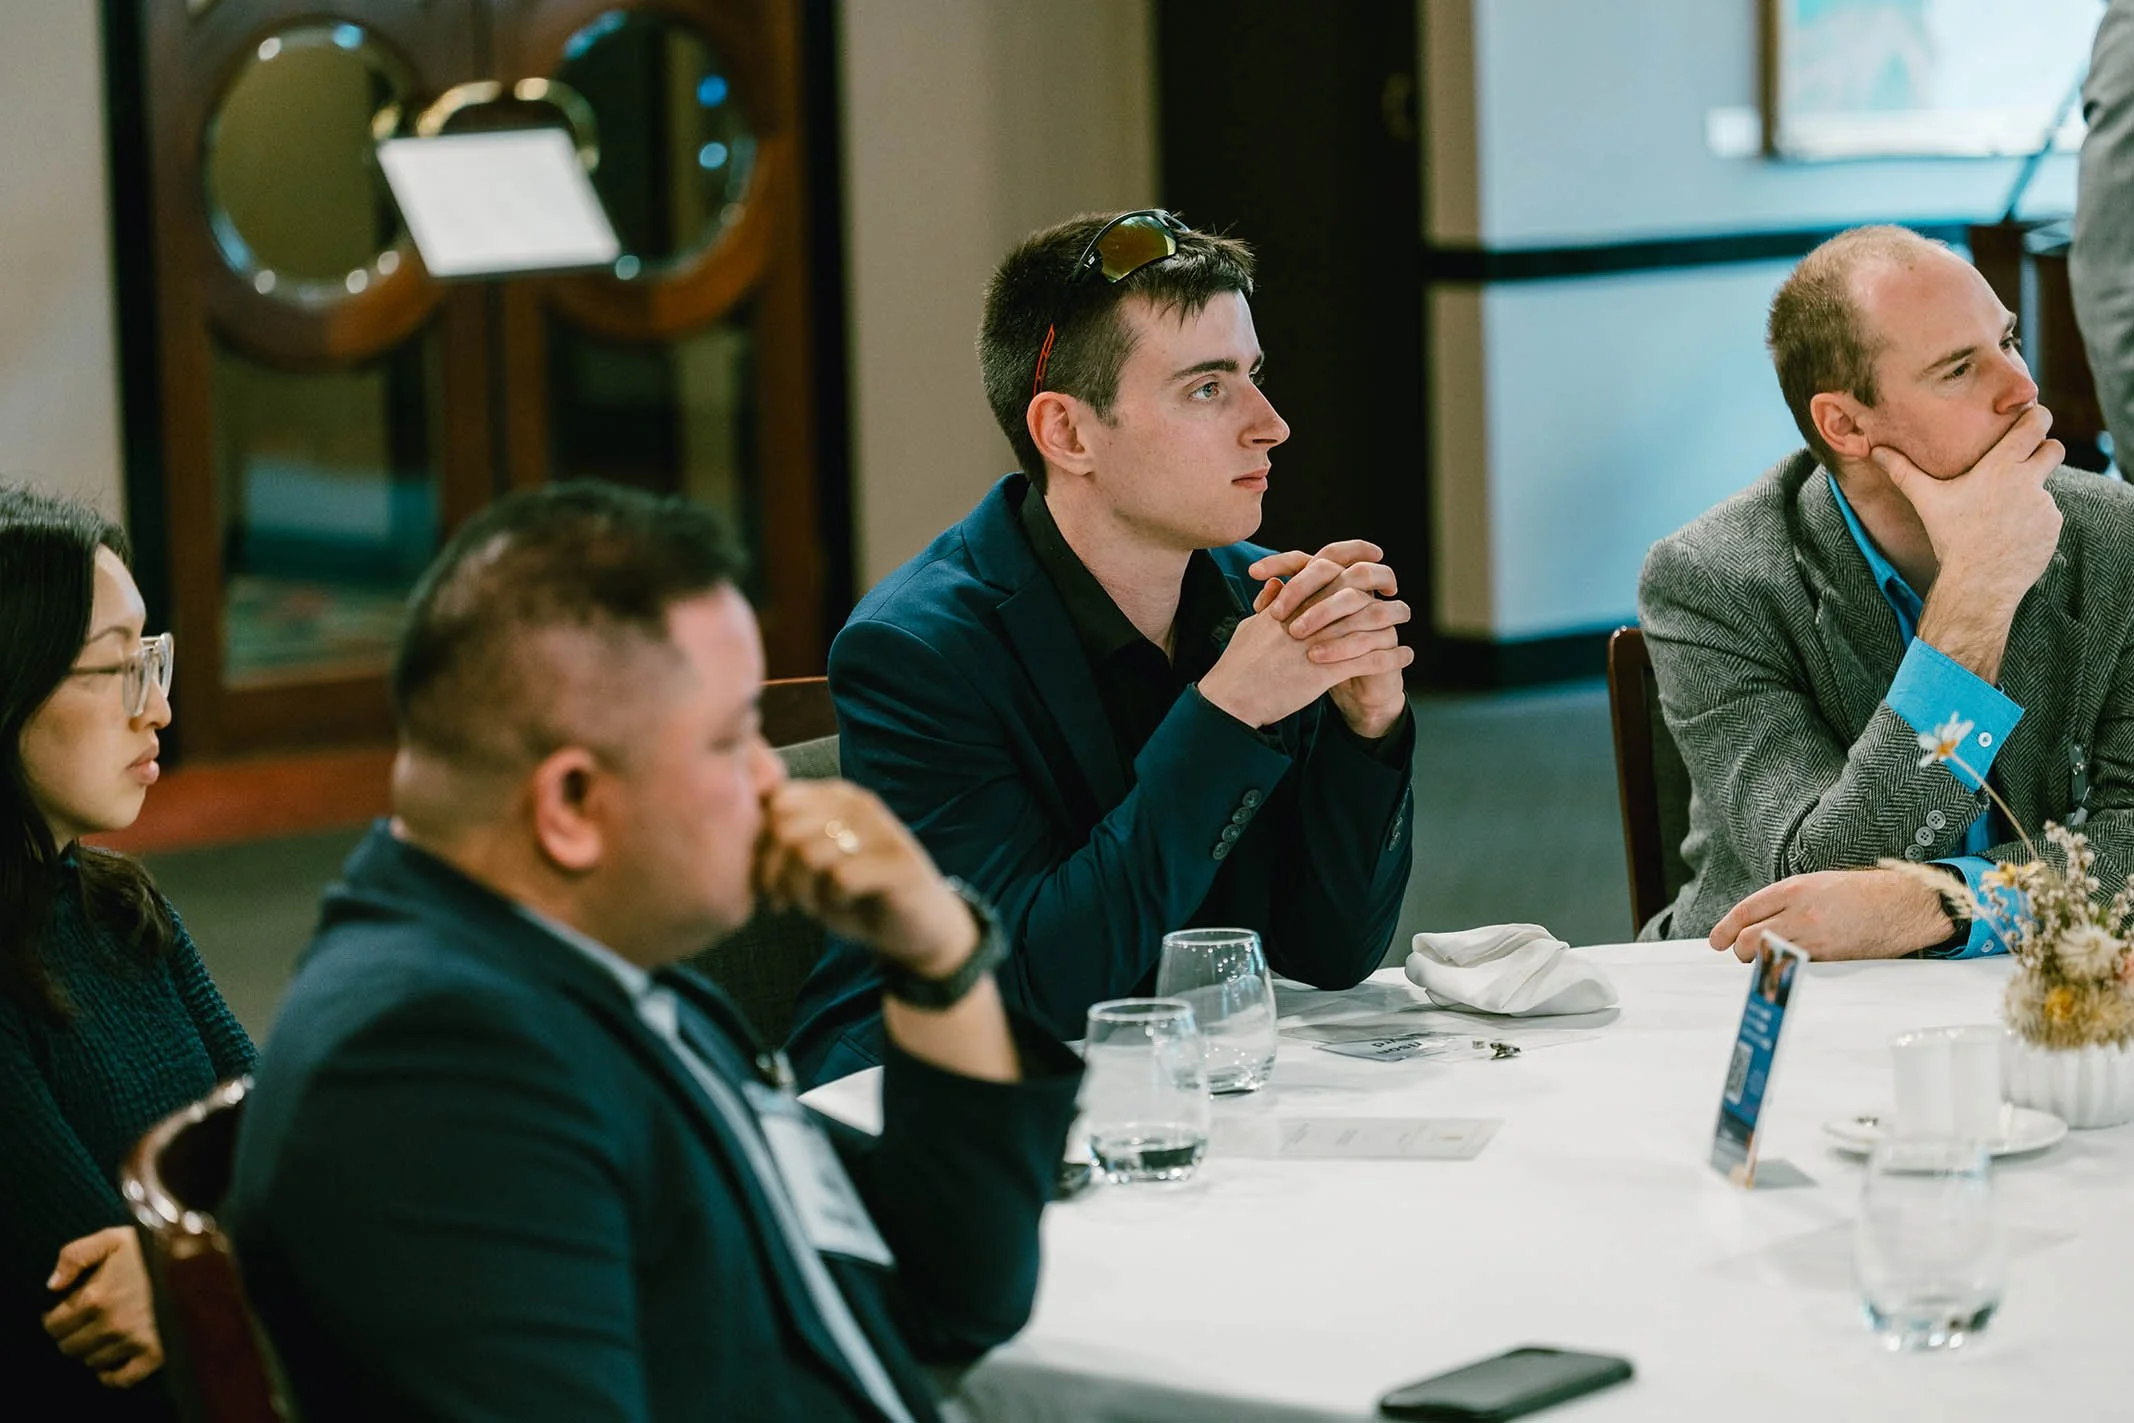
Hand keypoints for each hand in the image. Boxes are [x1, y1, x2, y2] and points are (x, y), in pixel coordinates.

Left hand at [43, 1227, 162, 1388]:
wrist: (199, 1257)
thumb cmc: (152, 1246)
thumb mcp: (112, 1238)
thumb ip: (74, 1255)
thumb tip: (51, 1286)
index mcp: (95, 1297)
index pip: (54, 1325)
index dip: (54, 1319)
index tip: (62, 1313)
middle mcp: (110, 1324)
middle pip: (70, 1347)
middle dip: (71, 1336)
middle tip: (83, 1324)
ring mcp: (133, 1341)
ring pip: (92, 1361)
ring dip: (92, 1351)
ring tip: (102, 1335)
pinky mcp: (155, 1353)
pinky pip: (122, 1379)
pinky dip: (112, 1376)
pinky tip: (112, 1362)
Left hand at [755, 779, 976, 978]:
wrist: (918, 929)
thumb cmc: (855, 896)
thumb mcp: (811, 866)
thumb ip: (782, 845)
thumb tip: (734, 840)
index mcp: (834, 796)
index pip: (776, 802)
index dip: (760, 845)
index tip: (766, 881)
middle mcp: (857, 804)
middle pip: (785, 826)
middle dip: (773, 870)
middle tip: (783, 900)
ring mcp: (882, 830)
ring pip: (808, 852)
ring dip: (801, 890)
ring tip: (811, 906)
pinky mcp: (899, 864)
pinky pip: (841, 879)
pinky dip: (832, 901)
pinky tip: (844, 905)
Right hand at [1197, 540, 1412, 733]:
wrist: (1231, 697)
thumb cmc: (1238, 666)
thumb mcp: (1251, 627)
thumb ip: (1267, 606)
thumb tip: (1275, 588)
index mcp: (1290, 603)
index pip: (1324, 566)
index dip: (1351, 555)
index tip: (1371, 555)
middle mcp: (1307, 616)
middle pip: (1353, 587)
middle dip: (1377, 580)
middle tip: (1392, 585)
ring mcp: (1318, 642)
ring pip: (1368, 621)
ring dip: (1391, 619)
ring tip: (1404, 619)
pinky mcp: (1325, 670)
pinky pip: (1369, 660)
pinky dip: (1391, 657)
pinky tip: (1405, 656)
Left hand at [1708, 868, 1953, 962]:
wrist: (1901, 905)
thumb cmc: (1859, 893)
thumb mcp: (1816, 884)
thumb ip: (1784, 900)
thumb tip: (1756, 922)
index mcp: (1794, 889)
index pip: (1745, 911)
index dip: (1725, 928)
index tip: (1717, 941)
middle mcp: (1799, 913)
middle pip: (1750, 937)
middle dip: (1740, 949)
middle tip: (1742, 952)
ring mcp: (1814, 938)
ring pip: (1769, 956)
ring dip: (1761, 962)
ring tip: (1765, 960)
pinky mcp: (1830, 958)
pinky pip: (1796, 967)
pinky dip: (1786, 969)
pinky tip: (1789, 968)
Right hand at [1874, 405, 2062, 607]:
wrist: (1978, 583)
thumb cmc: (1951, 538)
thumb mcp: (1927, 500)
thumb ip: (1903, 471)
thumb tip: (1875, 451)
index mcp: (2001, 467)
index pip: (2036, 424)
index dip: (2036, 416)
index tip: (2030, 418)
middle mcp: (2029, 481)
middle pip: (2054, 448)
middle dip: (2044, 450)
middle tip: (2024, 461)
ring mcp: (2045, 505)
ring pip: (2045, 487)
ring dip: (2031, 494)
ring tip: (2004, 514)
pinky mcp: (2053, 527)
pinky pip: (2047, 516)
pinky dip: (2034, 521)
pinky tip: (2012, 535)